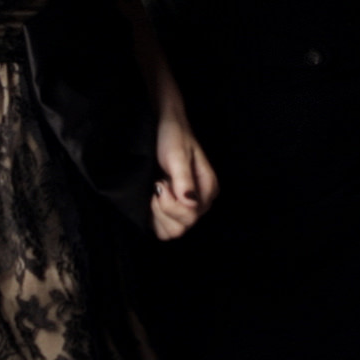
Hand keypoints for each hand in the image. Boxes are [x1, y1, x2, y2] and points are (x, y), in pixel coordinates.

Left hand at [149, 99, 216, 242]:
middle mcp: (199, 202)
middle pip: (182, 227)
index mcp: (207, 190)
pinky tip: (151, 198)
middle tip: (158, 184)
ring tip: (155, 191)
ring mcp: (185, 207)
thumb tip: (190, 202)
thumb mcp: (177, 155)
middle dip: (164, 209)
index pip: (192, 215)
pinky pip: (162, 228)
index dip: (172, 204)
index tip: (162, 183)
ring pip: (172, 232)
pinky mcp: (171, 208)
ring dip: (158, 215)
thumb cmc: (173, 136)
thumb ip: (183, 178)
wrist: (163, 127)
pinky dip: (154, 218)